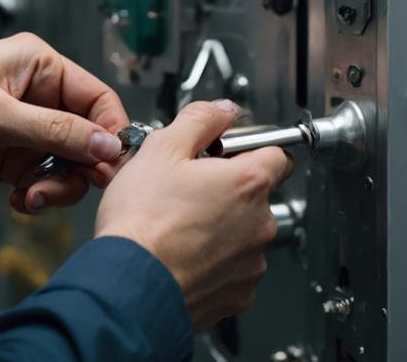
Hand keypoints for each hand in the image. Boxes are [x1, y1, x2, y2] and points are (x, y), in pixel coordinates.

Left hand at [0, 33, 129, 212]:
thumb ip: (56, 131)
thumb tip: (106, 145)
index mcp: (39, 66)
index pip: (96, 97)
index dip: (109, 130)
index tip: (112, 162)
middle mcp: (39, 95)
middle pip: (87, 135)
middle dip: (81, 166)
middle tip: (73, 186)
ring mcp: (27, 129)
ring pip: (69, 163)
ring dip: (58, 186)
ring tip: (33, 197)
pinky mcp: (13, 158)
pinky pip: (45, 180)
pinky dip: (39, 195)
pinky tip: (19, 200)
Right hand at [94, 100, 293, 330]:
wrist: (127, 285)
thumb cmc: (141, 223)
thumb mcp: (161, 149)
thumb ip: (200, 120)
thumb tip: (221, 111)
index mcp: (248, 182)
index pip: (278, 153)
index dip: (249, 149)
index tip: (227, 154)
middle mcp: (259, 223)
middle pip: (256, 196)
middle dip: (227, 191)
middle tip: (187, 191)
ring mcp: (251, 262)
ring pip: (244, 234)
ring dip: (221, 229)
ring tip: (179, 227)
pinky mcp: (238, 295)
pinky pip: (233, 269)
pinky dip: (213, 263)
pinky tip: (182, 255)